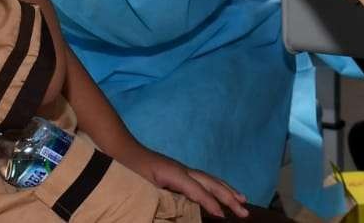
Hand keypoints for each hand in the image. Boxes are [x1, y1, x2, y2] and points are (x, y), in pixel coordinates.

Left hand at [122, 146, 247, 218]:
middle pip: (211, 183)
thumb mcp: (142, 188)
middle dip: (229, 197)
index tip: (222, 217)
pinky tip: (218, 193)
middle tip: (245, 211)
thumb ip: (160, 201)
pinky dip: (215, 187)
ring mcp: (181, 169)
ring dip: (227, 190)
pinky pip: (202, 180)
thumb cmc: (127, 170)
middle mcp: (182, 169)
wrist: (119, 148)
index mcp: (174, 173)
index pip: (198, 190)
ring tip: (242, 199)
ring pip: (210, 179)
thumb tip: (176, 213)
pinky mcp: (178, 172)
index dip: (210, 204)